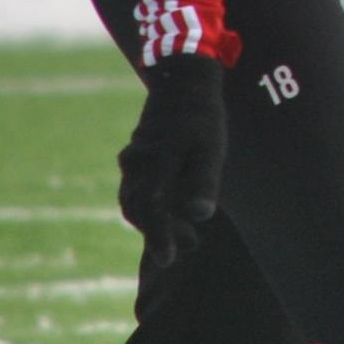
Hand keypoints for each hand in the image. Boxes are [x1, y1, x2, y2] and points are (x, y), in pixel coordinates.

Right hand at [117, 51, 227, 269]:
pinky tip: (175, 212)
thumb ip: (204, 182)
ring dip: (156, 222)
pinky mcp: (133, 161)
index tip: (168, 260)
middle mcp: (136, 163)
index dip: (157, 235)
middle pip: (138, 210)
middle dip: (160, 233)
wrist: (181, 84)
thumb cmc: (202, 118)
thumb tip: (201, 216)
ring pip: (134, 203)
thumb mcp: (212, 149)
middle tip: (191, 244)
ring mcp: (131, 161)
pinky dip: (151, 208)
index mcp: (155, 160)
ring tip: (188, 234)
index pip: (149, 206)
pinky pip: (135, 191)